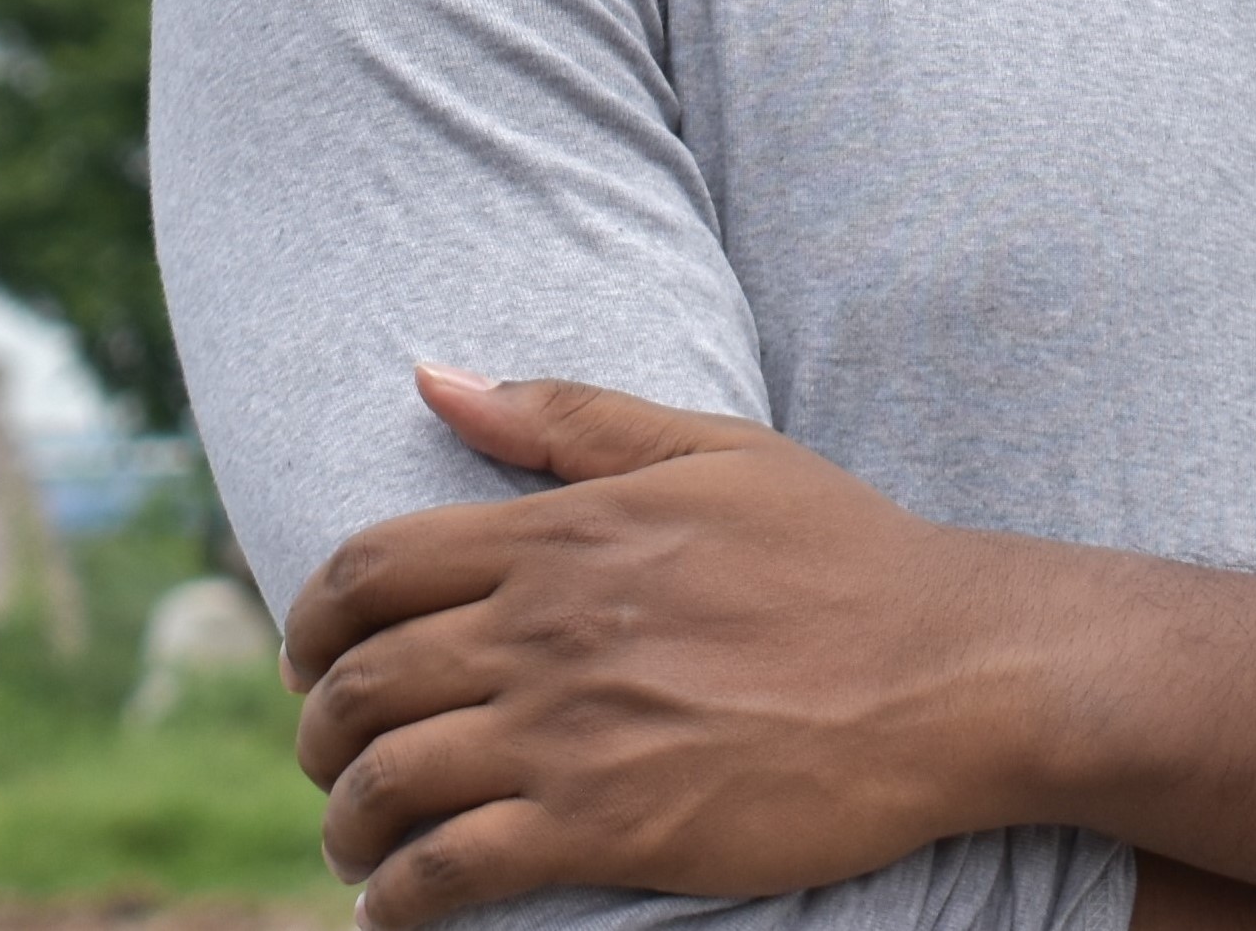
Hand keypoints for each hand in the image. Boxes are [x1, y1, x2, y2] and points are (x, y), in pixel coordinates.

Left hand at [284, 367, 1027, 928]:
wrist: (947, 670)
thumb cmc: (840, 552)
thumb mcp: (713, 449)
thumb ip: (566, 417)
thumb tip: (433, 376)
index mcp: (565, 533)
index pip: (369, 567)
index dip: (308, 618)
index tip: (314, 656)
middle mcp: (549, 629)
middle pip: (358, 682)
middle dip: (316, 729)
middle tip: (334, 755)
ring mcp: (574, 733)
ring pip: (385, 784)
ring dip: (346, 821)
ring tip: (362, 838)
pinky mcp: (609, 829)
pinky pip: (448, 873)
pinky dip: (396, 899)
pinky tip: (401, 903)